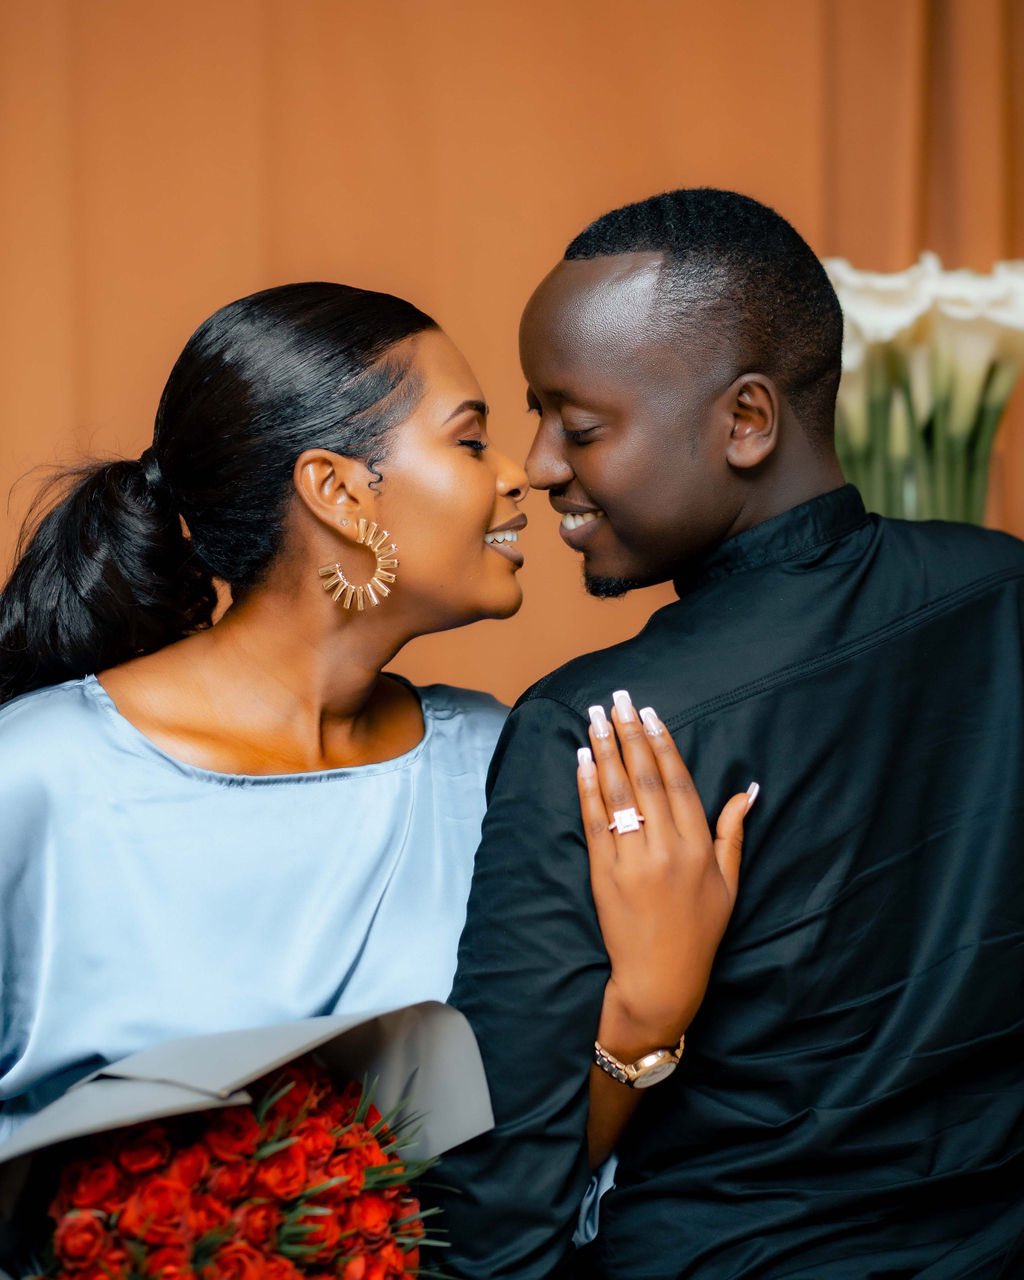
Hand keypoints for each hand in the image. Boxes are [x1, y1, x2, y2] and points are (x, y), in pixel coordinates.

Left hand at [577, 690, 757, 1052]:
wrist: (661, 980)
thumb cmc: (700, 932)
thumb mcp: (730, 884)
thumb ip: (734, 834)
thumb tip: (748, 790)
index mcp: (700, 847)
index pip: (679, 782)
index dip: (663, 744)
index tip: (650, 714)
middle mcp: (668, 848)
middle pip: (646, 778)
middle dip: (629, 734)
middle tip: (617, 699)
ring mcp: (634, 861)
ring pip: (618, 794)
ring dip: (605, 751)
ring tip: (595, 719)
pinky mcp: (605, 874)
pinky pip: (595, 822)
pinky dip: (587, 788)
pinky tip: (581, 761)